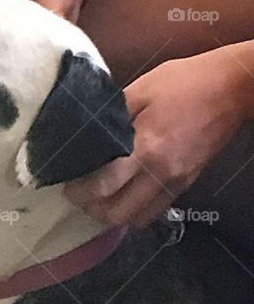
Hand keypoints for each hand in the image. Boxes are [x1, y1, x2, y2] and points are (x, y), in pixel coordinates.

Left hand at [65, 49, 250, 226]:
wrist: (233, 88)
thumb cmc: (184, 83)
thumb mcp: (140, 90)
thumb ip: (110, 116)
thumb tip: (83, 136)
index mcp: (145, 147)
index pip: (103, 187)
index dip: (79, 192)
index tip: (69, 186)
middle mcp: (160, 172)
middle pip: (116, 214)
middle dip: (92, 209)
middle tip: (81, 194)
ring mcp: (175, 181)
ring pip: (136, 220)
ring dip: (114, 215)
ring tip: (101, 198)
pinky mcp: (186, 184)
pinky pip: (155, 212)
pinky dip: (135, 211)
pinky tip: (125, 197)